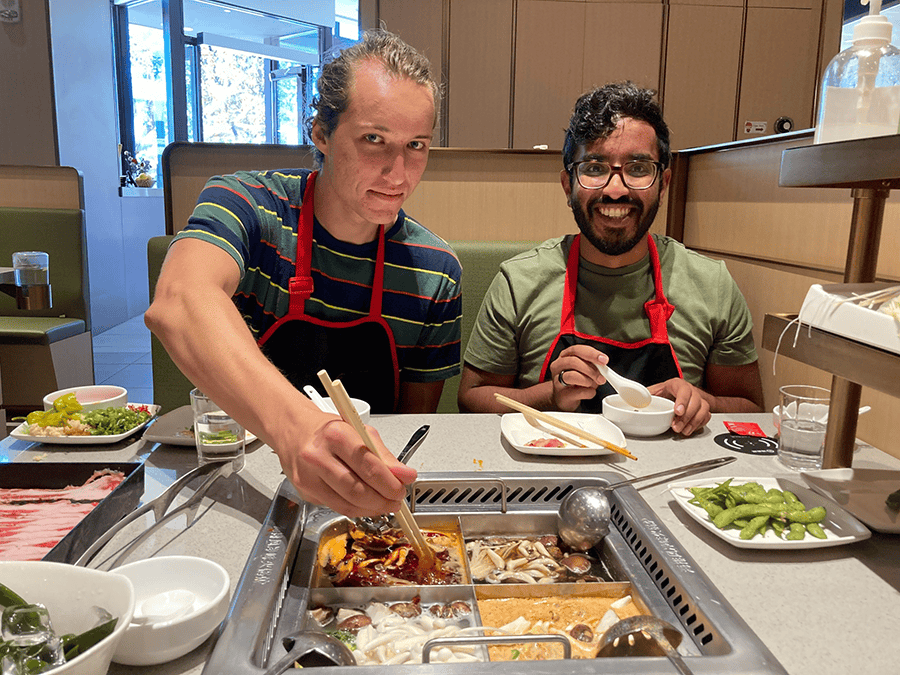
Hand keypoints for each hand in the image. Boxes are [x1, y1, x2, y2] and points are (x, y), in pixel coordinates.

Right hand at [272, 410, 416, 517]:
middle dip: (382, 500)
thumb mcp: (359, 431)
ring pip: (346, 504)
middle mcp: (318, 457)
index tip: (402, 487)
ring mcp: (308, 477)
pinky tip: (365, 503)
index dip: (389, 483)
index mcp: (336, 436)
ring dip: (371, 509)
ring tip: (384, 504)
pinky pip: (336, 507)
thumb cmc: (327, 430)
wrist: (293, 431)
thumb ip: (384, 455)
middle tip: (395, 500)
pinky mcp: (305, 492)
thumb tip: (405, 475)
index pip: (369, 466)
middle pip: (357, 490)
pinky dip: (355, 508)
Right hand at [549, 345, 608, 410]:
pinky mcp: (562, 395)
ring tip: (592, 385)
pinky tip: (589, 392)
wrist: (564, 397)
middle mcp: (558, 366)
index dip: (592, 354)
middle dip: (591, 370)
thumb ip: (592, 363)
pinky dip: (589, 393)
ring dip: (588, 381)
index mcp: (565, 356)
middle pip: (573, 362)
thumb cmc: (576, 380)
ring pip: (572, 376)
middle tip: (601, 377)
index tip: (604, 360)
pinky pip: (578, 392)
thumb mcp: (584, 368)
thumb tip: (603, 364)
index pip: (577, 350)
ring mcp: (557, 381)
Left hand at [647, 378, 710, 435]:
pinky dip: (698, 424)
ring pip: (703, 409)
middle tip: (677, 426)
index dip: (682, 401)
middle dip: (686, 416)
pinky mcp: (702, 408)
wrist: (673, 395)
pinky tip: (689, 429)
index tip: (677, 412)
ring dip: (693, 422)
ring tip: (682, 430)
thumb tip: (637, 398)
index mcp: (677, 384)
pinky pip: (706, 416)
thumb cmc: (664, 393)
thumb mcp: (653, 392)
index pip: (684, 389)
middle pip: (695, 401)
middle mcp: (690, 390)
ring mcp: (698, 399)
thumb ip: (646, 395)